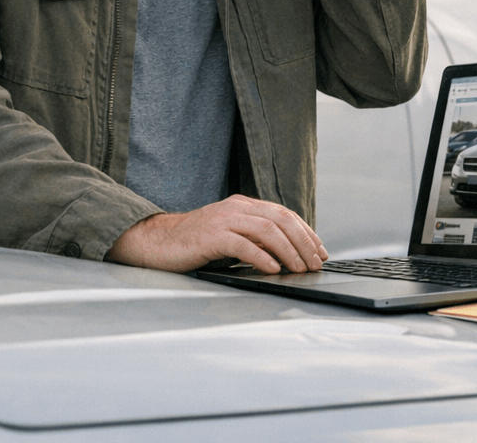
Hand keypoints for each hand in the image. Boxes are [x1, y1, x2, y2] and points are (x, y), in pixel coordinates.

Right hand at [105, 195, 328, 273]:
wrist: (156, 241)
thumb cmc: (195, 243)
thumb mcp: (230, 236)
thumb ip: (254, 239)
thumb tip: (287, 255)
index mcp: (243, 205)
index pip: (284, 214)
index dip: (306, 232)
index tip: (319, 251)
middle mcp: (236, 208)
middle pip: (280, 219)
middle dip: (303, 242)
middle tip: (315, 263)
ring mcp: (223, 220)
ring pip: (266, 230)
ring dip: (288, 250)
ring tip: (299, 268)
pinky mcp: (211, 236)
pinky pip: (242, 244)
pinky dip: (261, 257)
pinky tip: (273, 269)